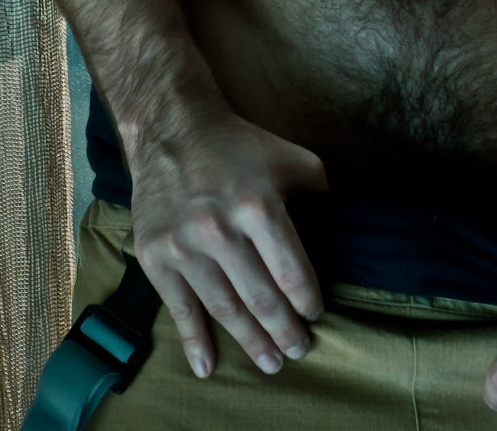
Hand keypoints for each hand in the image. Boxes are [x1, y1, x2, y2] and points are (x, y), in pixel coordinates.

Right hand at [127, 102, 327, 380]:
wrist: (173, 131)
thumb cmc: (238, 146)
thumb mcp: (288, 156)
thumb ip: (318, 188)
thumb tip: (340, 220)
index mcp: (258, 205)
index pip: (291, 271)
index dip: (307, 301)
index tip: (315, 314)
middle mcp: (220, 230)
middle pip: (262, 298)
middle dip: (284, 332)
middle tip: (298, 351)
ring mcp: (185, 247)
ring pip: (226, 309)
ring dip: (251, 341)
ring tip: (270, 363)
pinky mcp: (156, 257)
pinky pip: (180, 308)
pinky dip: (194, 342)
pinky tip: (208, 366)